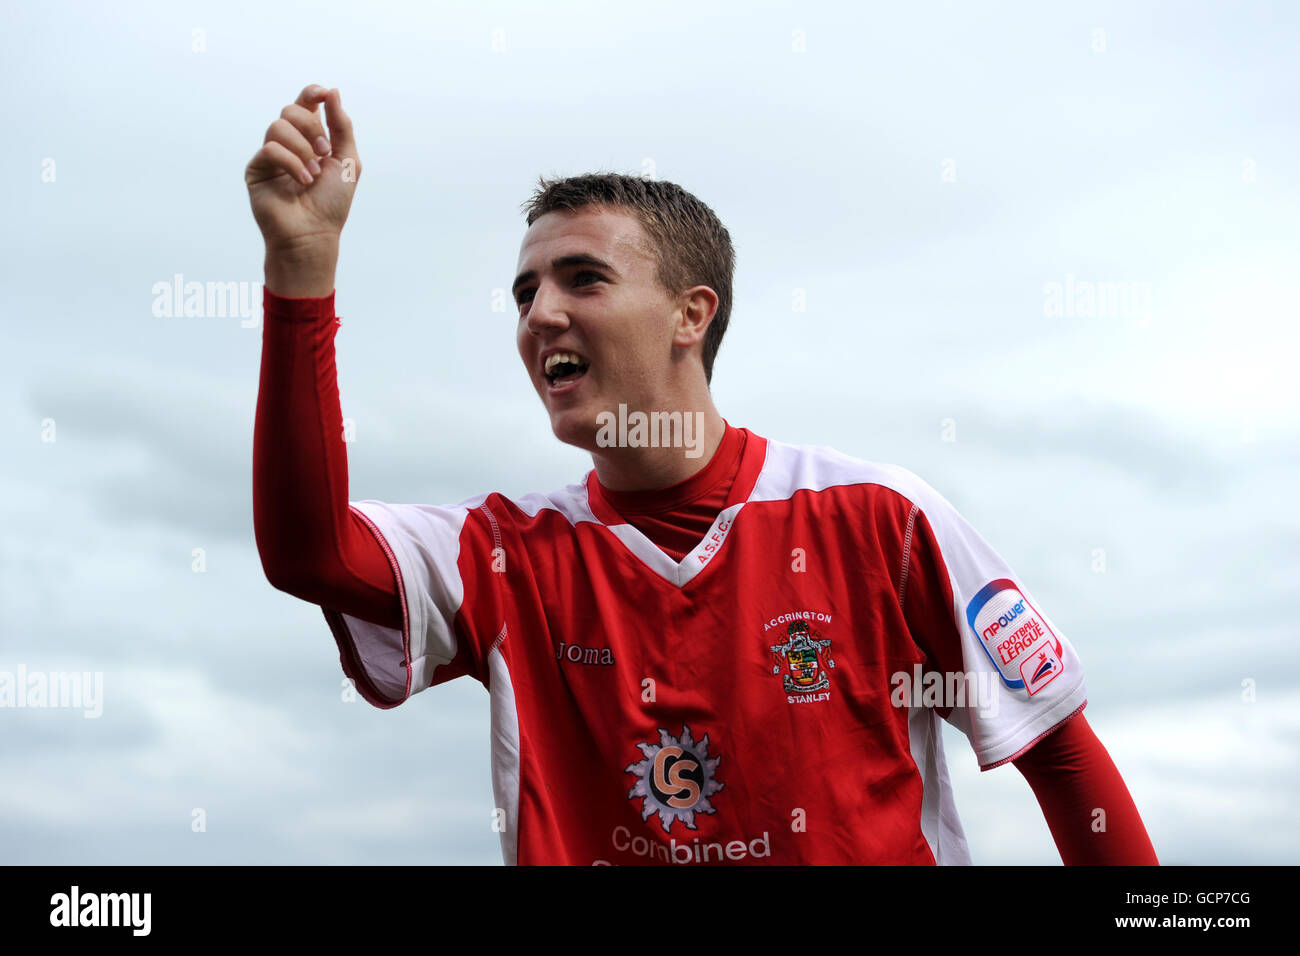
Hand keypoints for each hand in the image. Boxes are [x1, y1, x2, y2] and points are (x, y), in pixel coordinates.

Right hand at [245, 85, 360, 256]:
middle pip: (291, 110)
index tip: (323, 94)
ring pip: (279, 126)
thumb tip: (331, 91)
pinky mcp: (257, 168)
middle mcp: (289, 144)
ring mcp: (271, 156)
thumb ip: (341, 126)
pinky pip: (271, 149)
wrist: (314, 233)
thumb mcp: (348, 161)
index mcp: (310, 140)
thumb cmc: (332, 203)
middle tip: (325, 153)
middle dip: (312, 128)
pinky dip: (292, 163)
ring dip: (303, 149)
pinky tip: (303, 181)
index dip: (311, 94)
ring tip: (314, 174)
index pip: (304, 105)